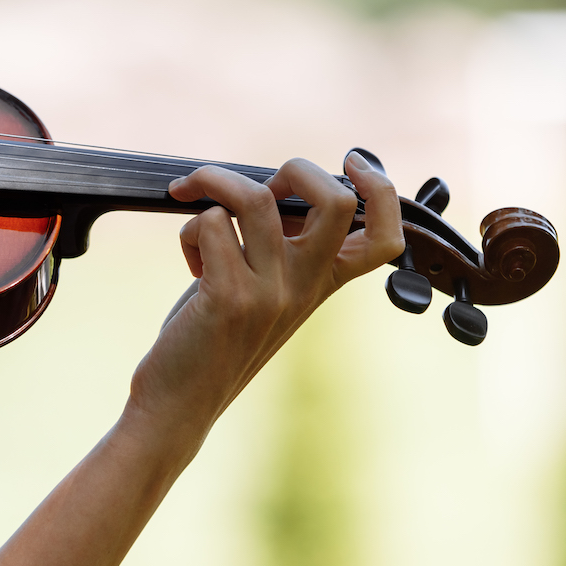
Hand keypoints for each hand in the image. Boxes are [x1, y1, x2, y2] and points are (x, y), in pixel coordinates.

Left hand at [124, 152, 404, 451]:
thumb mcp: (265, 291)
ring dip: (215, 183)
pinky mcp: (228, 298)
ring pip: (256, 199)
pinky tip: (190, 259)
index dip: (381, 189)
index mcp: (323, 284)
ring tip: (196, 203)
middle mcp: (306, 288)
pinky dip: (190, 227)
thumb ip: (282, 247)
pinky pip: (210, 224)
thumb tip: (273, 187)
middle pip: (335, 202)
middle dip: (294, 168)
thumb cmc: (215, 339)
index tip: (351, 162)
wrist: (180, 404)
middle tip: (260, 187)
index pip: (385, 237)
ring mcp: (271, 294)